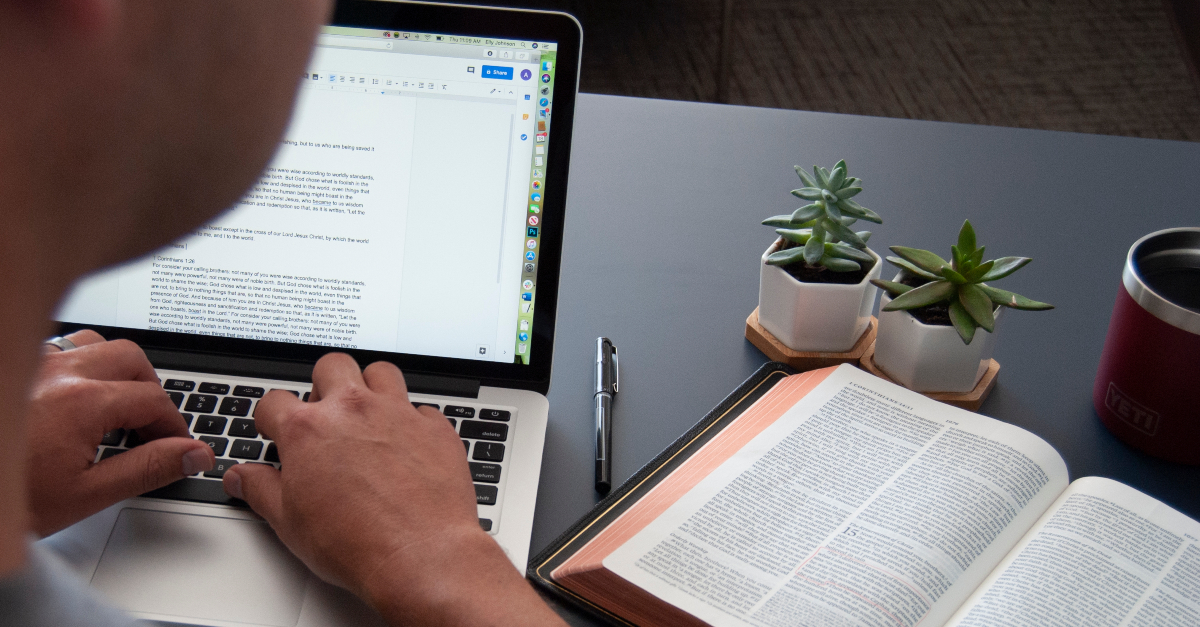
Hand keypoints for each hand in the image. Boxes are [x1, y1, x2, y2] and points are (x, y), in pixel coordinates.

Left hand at [25, 330, 213, 535]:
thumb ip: (148, 468)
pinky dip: (82, 365)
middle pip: (133, 360)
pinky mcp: (15, 368)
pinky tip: (78, 396)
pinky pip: (61, 348)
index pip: (154, 400)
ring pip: (97, 344)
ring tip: (118, 406)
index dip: (175, 427)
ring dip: (117, 370)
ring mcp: (33, 365)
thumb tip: (193, 454)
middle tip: (152, 429)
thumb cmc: (8, 499)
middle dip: (152, 392)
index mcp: (82, 401)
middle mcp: (59, 372)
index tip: (178, 448)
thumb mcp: (87, 494)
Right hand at [223, 354, 564, 625]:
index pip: (273, 400)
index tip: (275, 428)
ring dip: (371, 388)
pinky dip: (413, 420)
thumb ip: (260, 490)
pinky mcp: (435, 427)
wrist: (421, 554)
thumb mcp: (289, 523)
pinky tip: (408, 442)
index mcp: (308, 430)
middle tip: (325, 415)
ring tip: (368, 415)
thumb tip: (241, 477)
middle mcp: (353, 410)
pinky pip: (422, 407)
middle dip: (324, 385)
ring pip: (381, 371)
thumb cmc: (357, 543)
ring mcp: (398, 413)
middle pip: (331, 366)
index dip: (270, 417)